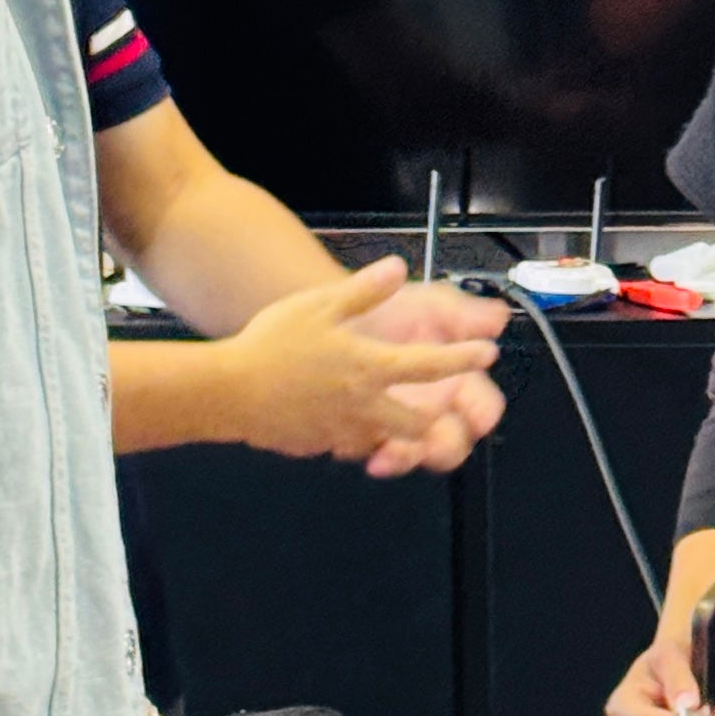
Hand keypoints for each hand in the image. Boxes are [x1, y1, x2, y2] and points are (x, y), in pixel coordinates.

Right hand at [220, 257, 498, 464]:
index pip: (430, 365)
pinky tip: (345, 422)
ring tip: (395, 418)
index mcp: (369, 368)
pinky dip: (358, 439)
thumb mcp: (318, 305)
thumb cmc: (270, 345)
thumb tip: (395, 269)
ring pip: (386, 441)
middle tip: (443, 407)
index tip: (486, 354)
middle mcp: (364, 405)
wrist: (228, 392)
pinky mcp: (320, 445)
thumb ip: (363, 291)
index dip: (463, 359)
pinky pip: (350, 446)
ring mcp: (343, 430)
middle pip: (418, 424)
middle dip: (437, 419)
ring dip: (398, 434)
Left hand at [351, 276, 510, 478]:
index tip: (478, 416)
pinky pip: (373, 453)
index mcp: (456, 380)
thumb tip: (498, 316)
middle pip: (454, 441)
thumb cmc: (388, 312)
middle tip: (434, 442)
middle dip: (446, 446)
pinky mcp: (364, 434)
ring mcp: (399, 424)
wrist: (332, 317)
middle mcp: (432, 407)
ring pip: (414, 454)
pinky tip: (358, 447)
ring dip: (404, 456)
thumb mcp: (428, 304)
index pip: (483, 407)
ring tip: (389, 453)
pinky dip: (369, 452)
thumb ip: (463, 314)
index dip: (483, 413)